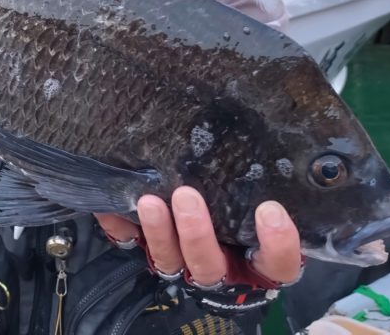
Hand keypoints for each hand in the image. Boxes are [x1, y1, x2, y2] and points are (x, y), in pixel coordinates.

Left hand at [95, 188, 301, 286]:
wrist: (212, 215)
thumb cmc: (246, 201)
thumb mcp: (259, 193)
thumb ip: (262, 178)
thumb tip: (276, 122)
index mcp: (257, 260)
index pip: (277, 264)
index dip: (277, 244)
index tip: (270, 210)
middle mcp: (221, 266)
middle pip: (209, 264)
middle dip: (196, 234)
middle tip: (186, 196)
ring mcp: (183, 262)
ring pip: (170, 260)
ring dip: (158, 232)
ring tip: (149, 202)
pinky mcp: (153, 251)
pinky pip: (131, 245)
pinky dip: (120, 226)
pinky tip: (111, 207)